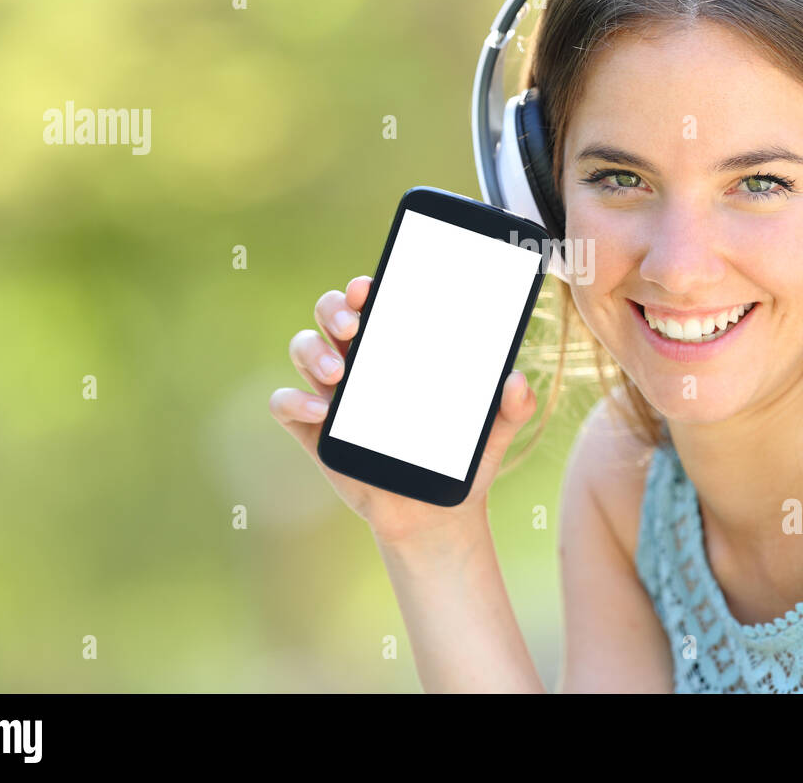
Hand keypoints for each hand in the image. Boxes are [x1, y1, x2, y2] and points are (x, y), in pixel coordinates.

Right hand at [269, 275, 537, 545]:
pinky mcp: (312, 430)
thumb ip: (512, 407)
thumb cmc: (459, 459)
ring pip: (304, 347)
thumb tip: (516, 381)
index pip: (375, 302)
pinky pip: (285, 403)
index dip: (366, 287)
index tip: (371, 287)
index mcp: (398, 348)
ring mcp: (331, 394)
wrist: (433, 515)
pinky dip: (294, 399)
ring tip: (339, 373)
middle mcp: (359, 361)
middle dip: (334, 308)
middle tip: (355, 325)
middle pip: (331, 313)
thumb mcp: (493, 432)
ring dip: (313, 350)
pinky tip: (320, 411)